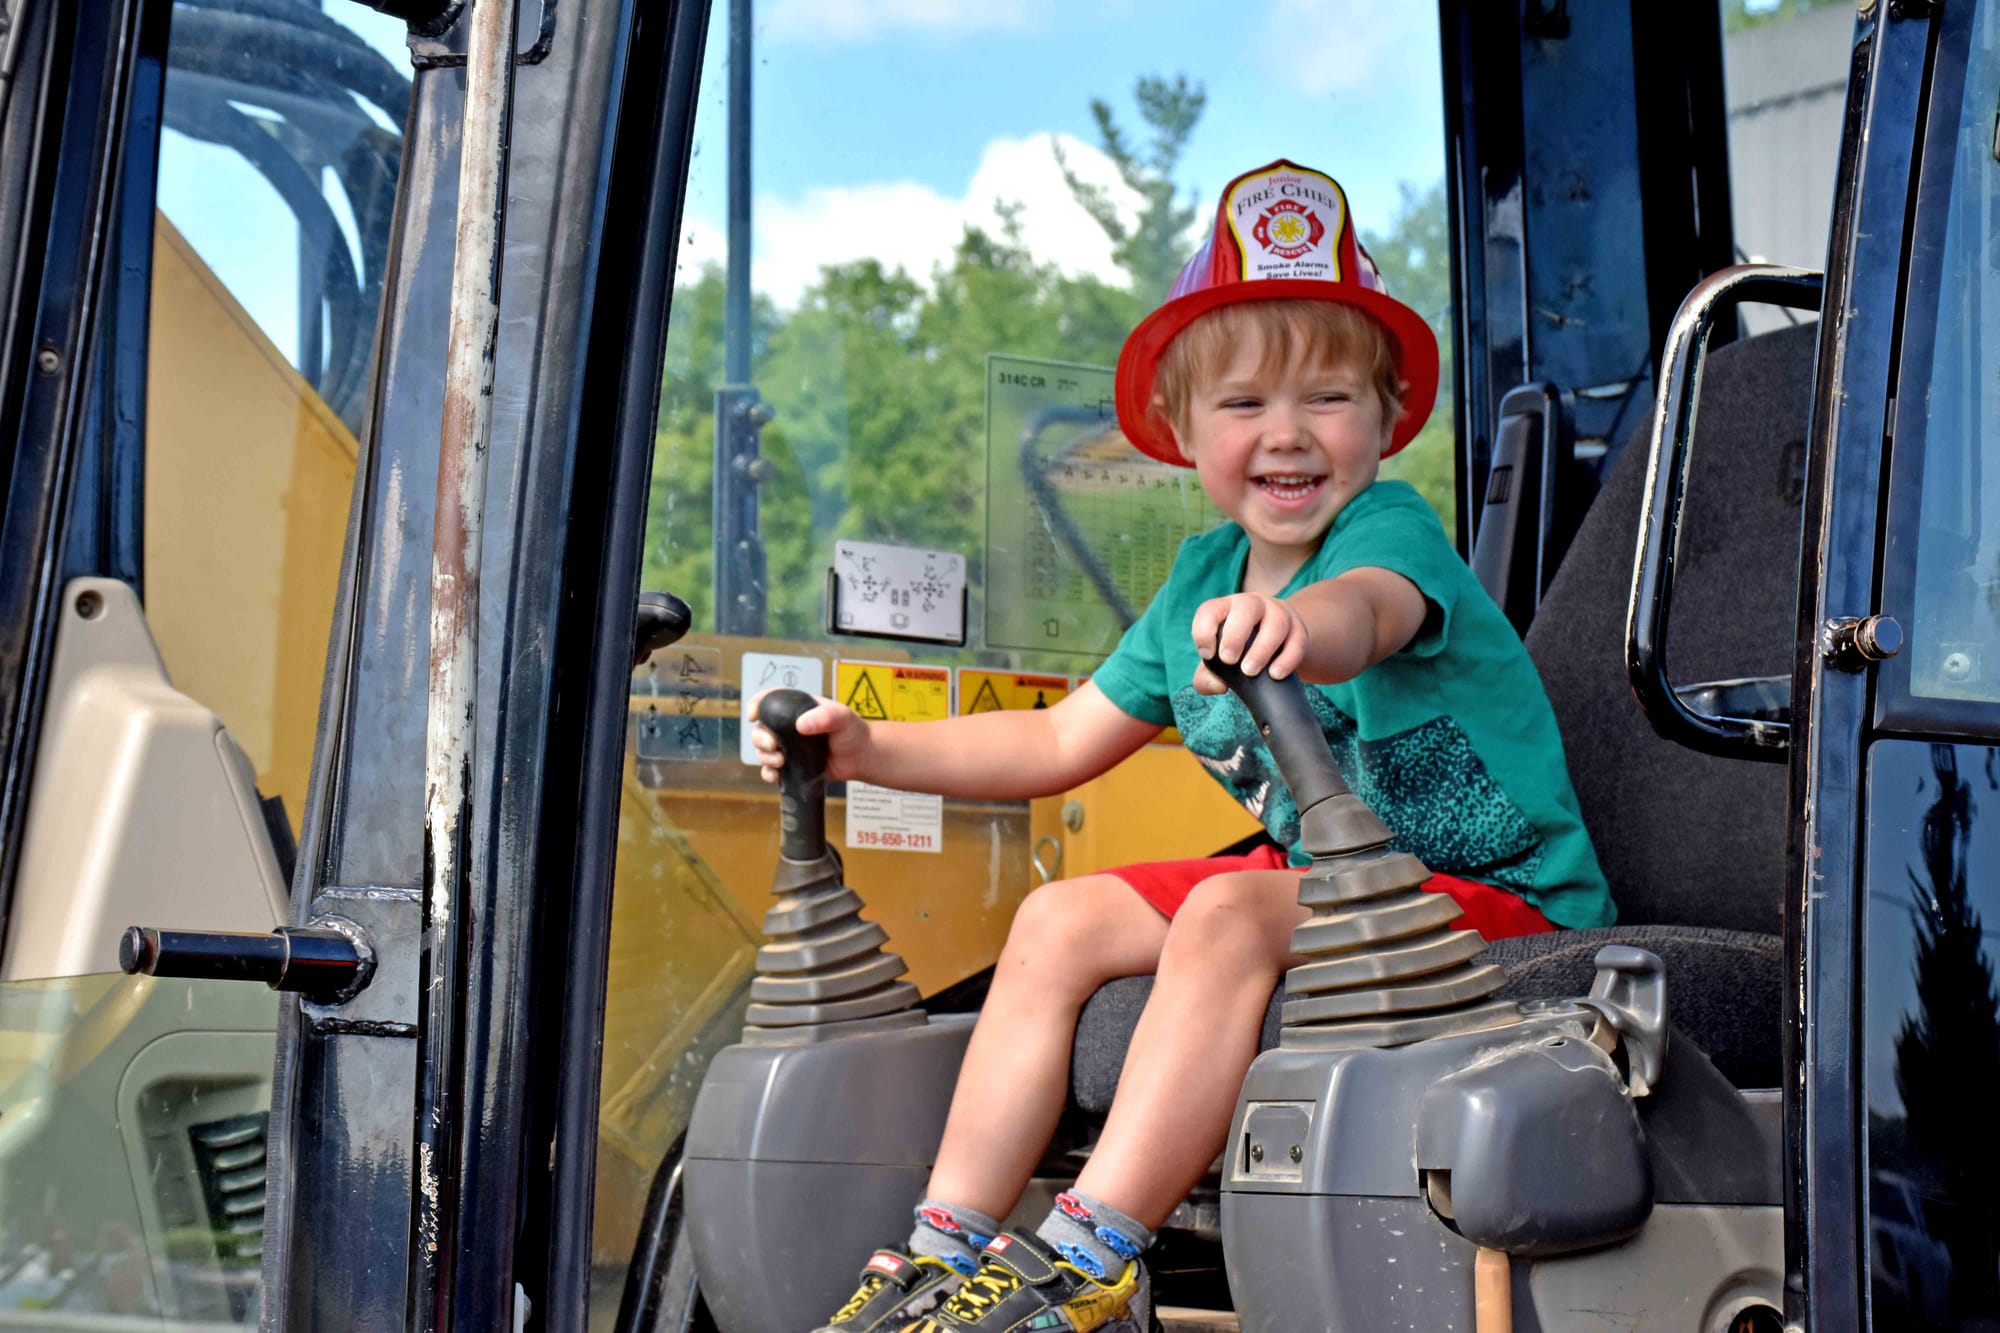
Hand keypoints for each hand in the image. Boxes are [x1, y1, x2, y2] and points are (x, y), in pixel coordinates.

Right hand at [748, 690, 873, 782]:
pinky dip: (768, 774)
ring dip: (764, 757)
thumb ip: (825, 717)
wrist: (862, 757)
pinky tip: (775, 776)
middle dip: (760, 738)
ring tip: (780, 763)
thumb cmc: (853, 731)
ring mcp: (789, 747)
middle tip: (773, 746)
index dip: (757, 704)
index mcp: (797, 708)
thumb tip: (801, 724)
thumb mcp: (842, 717)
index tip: (754, 715)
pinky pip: (771, 770)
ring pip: (763, 751)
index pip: (770, 700)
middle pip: (761, 729)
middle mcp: (788, 727)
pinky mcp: (792, 766)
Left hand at [1191, 593, 1309, 694]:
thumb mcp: (1218, 665)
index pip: (1210, 610)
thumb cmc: (1237, 655)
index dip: (1204, 631)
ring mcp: (1278, 613)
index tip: (1207, 655)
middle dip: (1235, 635)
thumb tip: (1219, 686)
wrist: (1276, 647)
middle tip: (1229, 660)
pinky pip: (1297, 640)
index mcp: (1225, 608)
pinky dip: (1287, 659)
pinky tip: (1275, 675)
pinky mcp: (1299, 629)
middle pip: (1246, 607)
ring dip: (1262, 648)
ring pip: (1276, 622)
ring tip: (1250, 672)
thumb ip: (1206, 679)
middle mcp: (1252, 604)